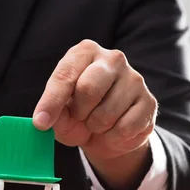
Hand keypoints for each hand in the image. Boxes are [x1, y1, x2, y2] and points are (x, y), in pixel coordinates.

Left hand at [33, 39, 156, 189]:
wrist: (109, 134)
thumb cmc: (79, 116)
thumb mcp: (60, 115)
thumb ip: (52, 114)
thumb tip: (42, 121)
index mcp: (84, 53)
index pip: (65, 75)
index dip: (51, 102)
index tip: (41, 123)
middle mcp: (112, 58)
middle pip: (88, 88)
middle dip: (79, 112)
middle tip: (80, 117)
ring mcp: (134, 78)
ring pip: (107, 113)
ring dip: (96, 127)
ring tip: (97, 122)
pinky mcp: (149, 101)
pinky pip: (125, 127)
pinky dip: (113, 137)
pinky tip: (114, 129)